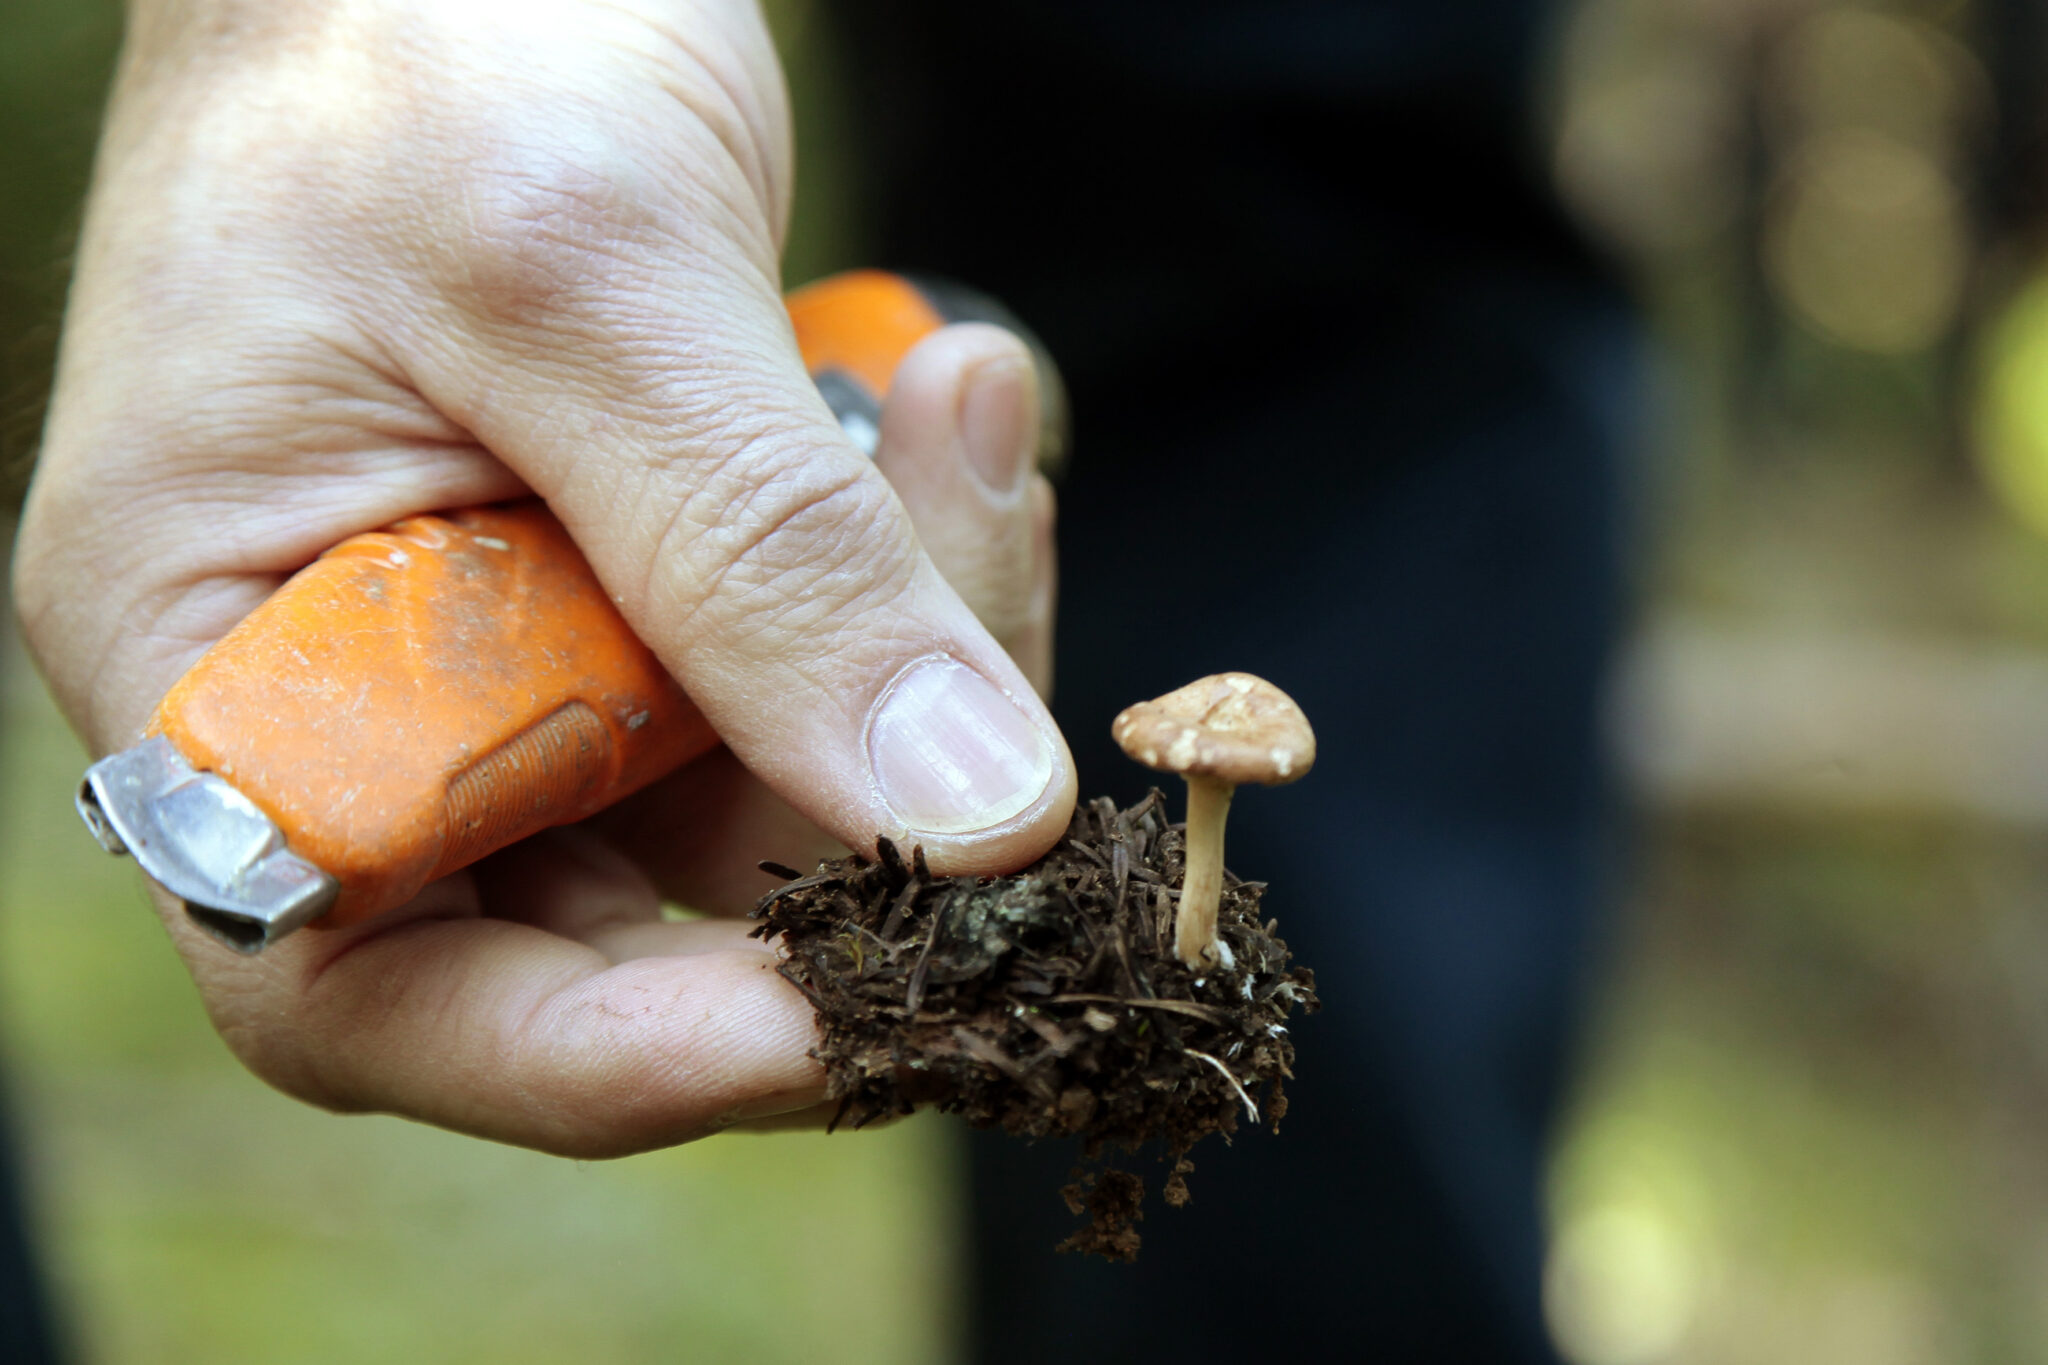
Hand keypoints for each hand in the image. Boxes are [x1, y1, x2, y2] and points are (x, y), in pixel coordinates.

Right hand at [13, 0, 1072, 1154]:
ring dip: (926, 668)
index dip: (608, 1057)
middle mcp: (370, 698)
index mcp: (221, 657)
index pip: (365, 990)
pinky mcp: (658, 588)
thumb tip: (973, 816)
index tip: (847, 1026)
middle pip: (622, 930)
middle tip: (1008, 700)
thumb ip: (761, 554)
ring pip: (770, 808)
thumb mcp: (577, 267)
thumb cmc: (420, 35)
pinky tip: (957, 404)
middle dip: (852, 842)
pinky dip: (927, 583)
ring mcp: (530, 647)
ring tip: (964, 419)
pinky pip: (826, 679)